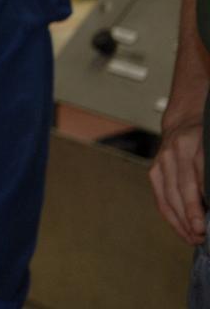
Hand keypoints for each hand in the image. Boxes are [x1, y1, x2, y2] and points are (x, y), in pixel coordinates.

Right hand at [150, 115, 206, 244]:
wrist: (185, 120)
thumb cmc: (207, 137)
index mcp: (193, 143)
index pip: (197, 176)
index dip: (201, 201)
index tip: (208, 221)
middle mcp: (174, 152)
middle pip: (181, 188)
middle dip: (191, 215)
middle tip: (201, 234)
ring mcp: (161, 161)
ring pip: (168, 196)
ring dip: (181, 220)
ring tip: (194, 238)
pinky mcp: (154, 170)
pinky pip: (160, 198)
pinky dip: (171, 216)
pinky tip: (182, 229)